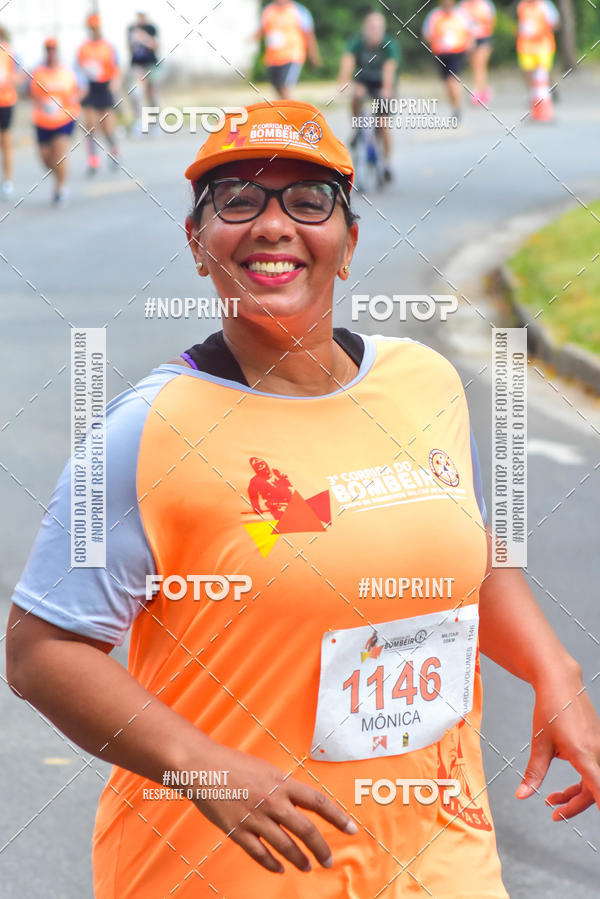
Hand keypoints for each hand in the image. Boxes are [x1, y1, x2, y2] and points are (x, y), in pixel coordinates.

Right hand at [192, 742, 357, 872]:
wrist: (202, 767)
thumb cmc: (234, 765)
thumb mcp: (265, 770)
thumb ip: (283, 788)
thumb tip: (303, 804)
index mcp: (280, 783)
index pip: (317, 801)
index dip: (337, 816)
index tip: (352, 829)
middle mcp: (271, 801)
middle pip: (305, 829)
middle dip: (320, 848)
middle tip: (328, 861)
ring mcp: (254, 817)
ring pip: (284, 846)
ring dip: (299, 859)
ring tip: (307, 867)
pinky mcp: (236, 830)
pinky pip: (259, 853)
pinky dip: (271, 864)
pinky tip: (280, 869)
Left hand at [516, 664, 599, 819]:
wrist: (561, 683)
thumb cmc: (550, 709)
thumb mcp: (540, 742)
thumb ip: (534, 772)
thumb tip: (522, 795)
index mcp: (584, 755)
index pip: (598, 790)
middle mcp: (597, 752)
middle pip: (594, 791)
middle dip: (573, 806)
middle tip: (553, 813)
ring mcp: (599, 747)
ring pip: (594, 781)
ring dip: (575, 794)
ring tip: (552, 800)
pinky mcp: (597, 743)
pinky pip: (593, 769)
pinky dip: (581, 780)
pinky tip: (563, 783)